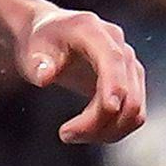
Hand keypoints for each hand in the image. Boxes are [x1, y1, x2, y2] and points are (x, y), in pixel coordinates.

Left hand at [19, 6, 146, 143]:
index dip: (115, 84)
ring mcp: (129, 65)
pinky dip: (113, 129)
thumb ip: (38, 63)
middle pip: (127, 91)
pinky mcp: (131, 82)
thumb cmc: (40, 42)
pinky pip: (133, 113)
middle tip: (64, 135)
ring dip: (107, 131)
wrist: (51, 33)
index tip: (109, 109)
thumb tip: (44, 77)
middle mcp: (119, 45)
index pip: (113, 59)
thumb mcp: (31, 50)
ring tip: (70, 134)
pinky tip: (85, 131)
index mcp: (92, 30)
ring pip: (134, 108)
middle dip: (100, 121)